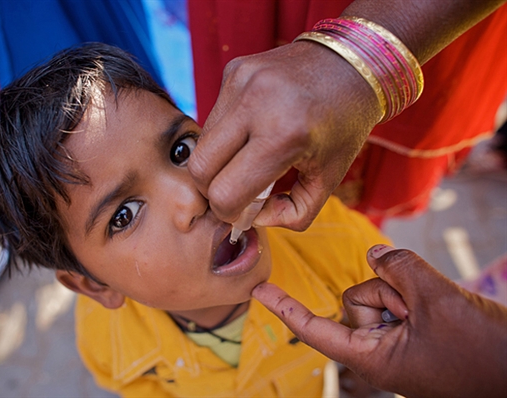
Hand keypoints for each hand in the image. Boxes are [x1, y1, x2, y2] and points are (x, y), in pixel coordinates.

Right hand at [188, 40, 380, 230]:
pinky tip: (251, 131)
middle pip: (200, 169)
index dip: (229, 212)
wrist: (353, 61)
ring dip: (218, 161)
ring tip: (246, 160)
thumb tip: (253, 217)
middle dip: (213, 190)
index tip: (243, 210)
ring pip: (201, 143)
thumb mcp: (330, 178)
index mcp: (285, 135)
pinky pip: (213, 117)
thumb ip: (294, 213)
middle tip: (236, 190)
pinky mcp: (234, 70)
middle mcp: (256, 104)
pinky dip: (226, 135)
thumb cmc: (343, 125)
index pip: (225, 193)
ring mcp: (241, 82)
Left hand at [252, 245, 506, 396]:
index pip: (316, 329)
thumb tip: (373, 254)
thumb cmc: (482, 354)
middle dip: (385, 292)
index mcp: (372, 357)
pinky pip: (399, 297)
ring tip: (439, 312)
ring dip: (407, 292)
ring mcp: (396, 341)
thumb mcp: (438, 303)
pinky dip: (414, 293)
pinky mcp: (412, 332)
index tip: (257, 292)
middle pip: (355, 300)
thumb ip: (400, 269)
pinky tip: (440, 307)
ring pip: (380, 293)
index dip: (286, 308)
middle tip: (422, 311)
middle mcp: (378, 350)